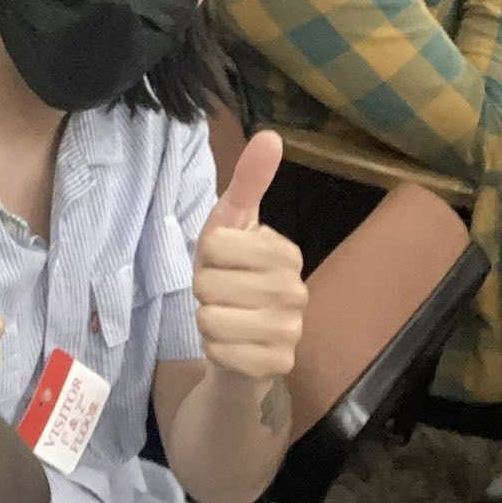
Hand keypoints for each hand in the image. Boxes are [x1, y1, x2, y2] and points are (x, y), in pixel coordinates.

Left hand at [193, 131, 307, 379]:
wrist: (238, 342)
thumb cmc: (231, 277)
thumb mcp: (229, 226)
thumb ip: (247, 182)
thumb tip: (271, 134)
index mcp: (287, 252)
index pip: (215, 244)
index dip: (206, 256)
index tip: (223, 263)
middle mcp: (298, 291)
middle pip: (208, 283)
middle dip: (203, 290)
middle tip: (223, 295)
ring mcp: (293, 332)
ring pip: (210, 319)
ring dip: (206, 320)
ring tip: (227, 319)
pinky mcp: (278, 367)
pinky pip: (220, 352)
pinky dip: (214, 350)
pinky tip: (233, 347)